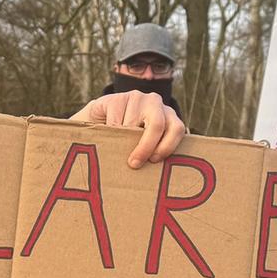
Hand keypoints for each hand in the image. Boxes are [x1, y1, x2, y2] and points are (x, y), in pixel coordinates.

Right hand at [70, 91, 187, 168]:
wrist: (100, 121)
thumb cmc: (127, 140)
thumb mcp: (144, 145)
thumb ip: (154, 153)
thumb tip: (160, 179)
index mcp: (168, 116)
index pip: (177, 129)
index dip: (167, 146)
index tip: (154, 161)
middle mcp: (155, 103)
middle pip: (157, 124)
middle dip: (146, 147)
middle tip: (134, 164)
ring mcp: (136, 98)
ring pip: (131, 124)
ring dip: (123, 140)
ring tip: (116, 149)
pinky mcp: (116, 98)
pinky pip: (114, 119)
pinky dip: (110, 132)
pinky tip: (107, 136)